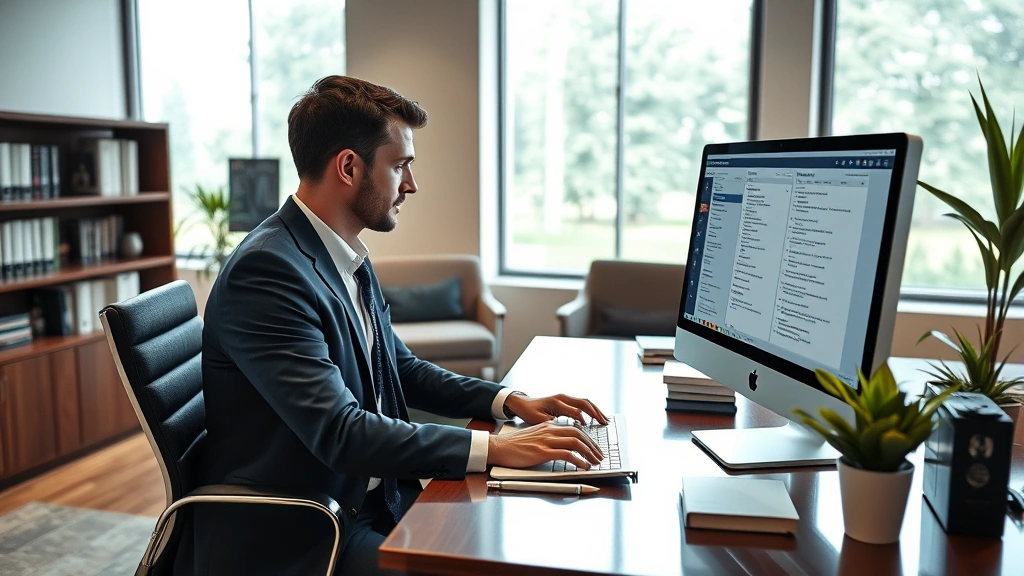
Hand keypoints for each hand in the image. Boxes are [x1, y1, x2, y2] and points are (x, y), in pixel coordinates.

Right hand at [487, 420, 604, 469]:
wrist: (499, 447)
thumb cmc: (514, 445)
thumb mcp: (534, 435)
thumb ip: (547, 437)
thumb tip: (561, 445)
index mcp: (548, 426)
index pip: (574, 428)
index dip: (587, 438)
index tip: (594, 447)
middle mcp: (549, 430)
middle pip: (579, 433)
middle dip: (592, 445)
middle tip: (599, 455)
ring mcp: (546, 441)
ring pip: (576, 442)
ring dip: (589, 452)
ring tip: (595, 462)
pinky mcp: (542, 452)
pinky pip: (566, 454)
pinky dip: (578, 460)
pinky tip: (584, 467)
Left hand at [504, 393, 608, 426]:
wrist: (522, 403)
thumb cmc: (529, 412)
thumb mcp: (538, 420)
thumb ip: (553, 424)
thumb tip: (567, 430)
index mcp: (557, 402)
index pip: (576, 411)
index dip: (584, 422)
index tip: (589, 432)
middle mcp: (563, 398)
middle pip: (585, 403)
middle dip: (596, 413)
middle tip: (605, 423)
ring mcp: (565, 398)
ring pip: (585, 402)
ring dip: (596, 410)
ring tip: (604, 420)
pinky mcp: (565, 400)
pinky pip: (581, 403)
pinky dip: (590, 410)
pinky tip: (595, 418)